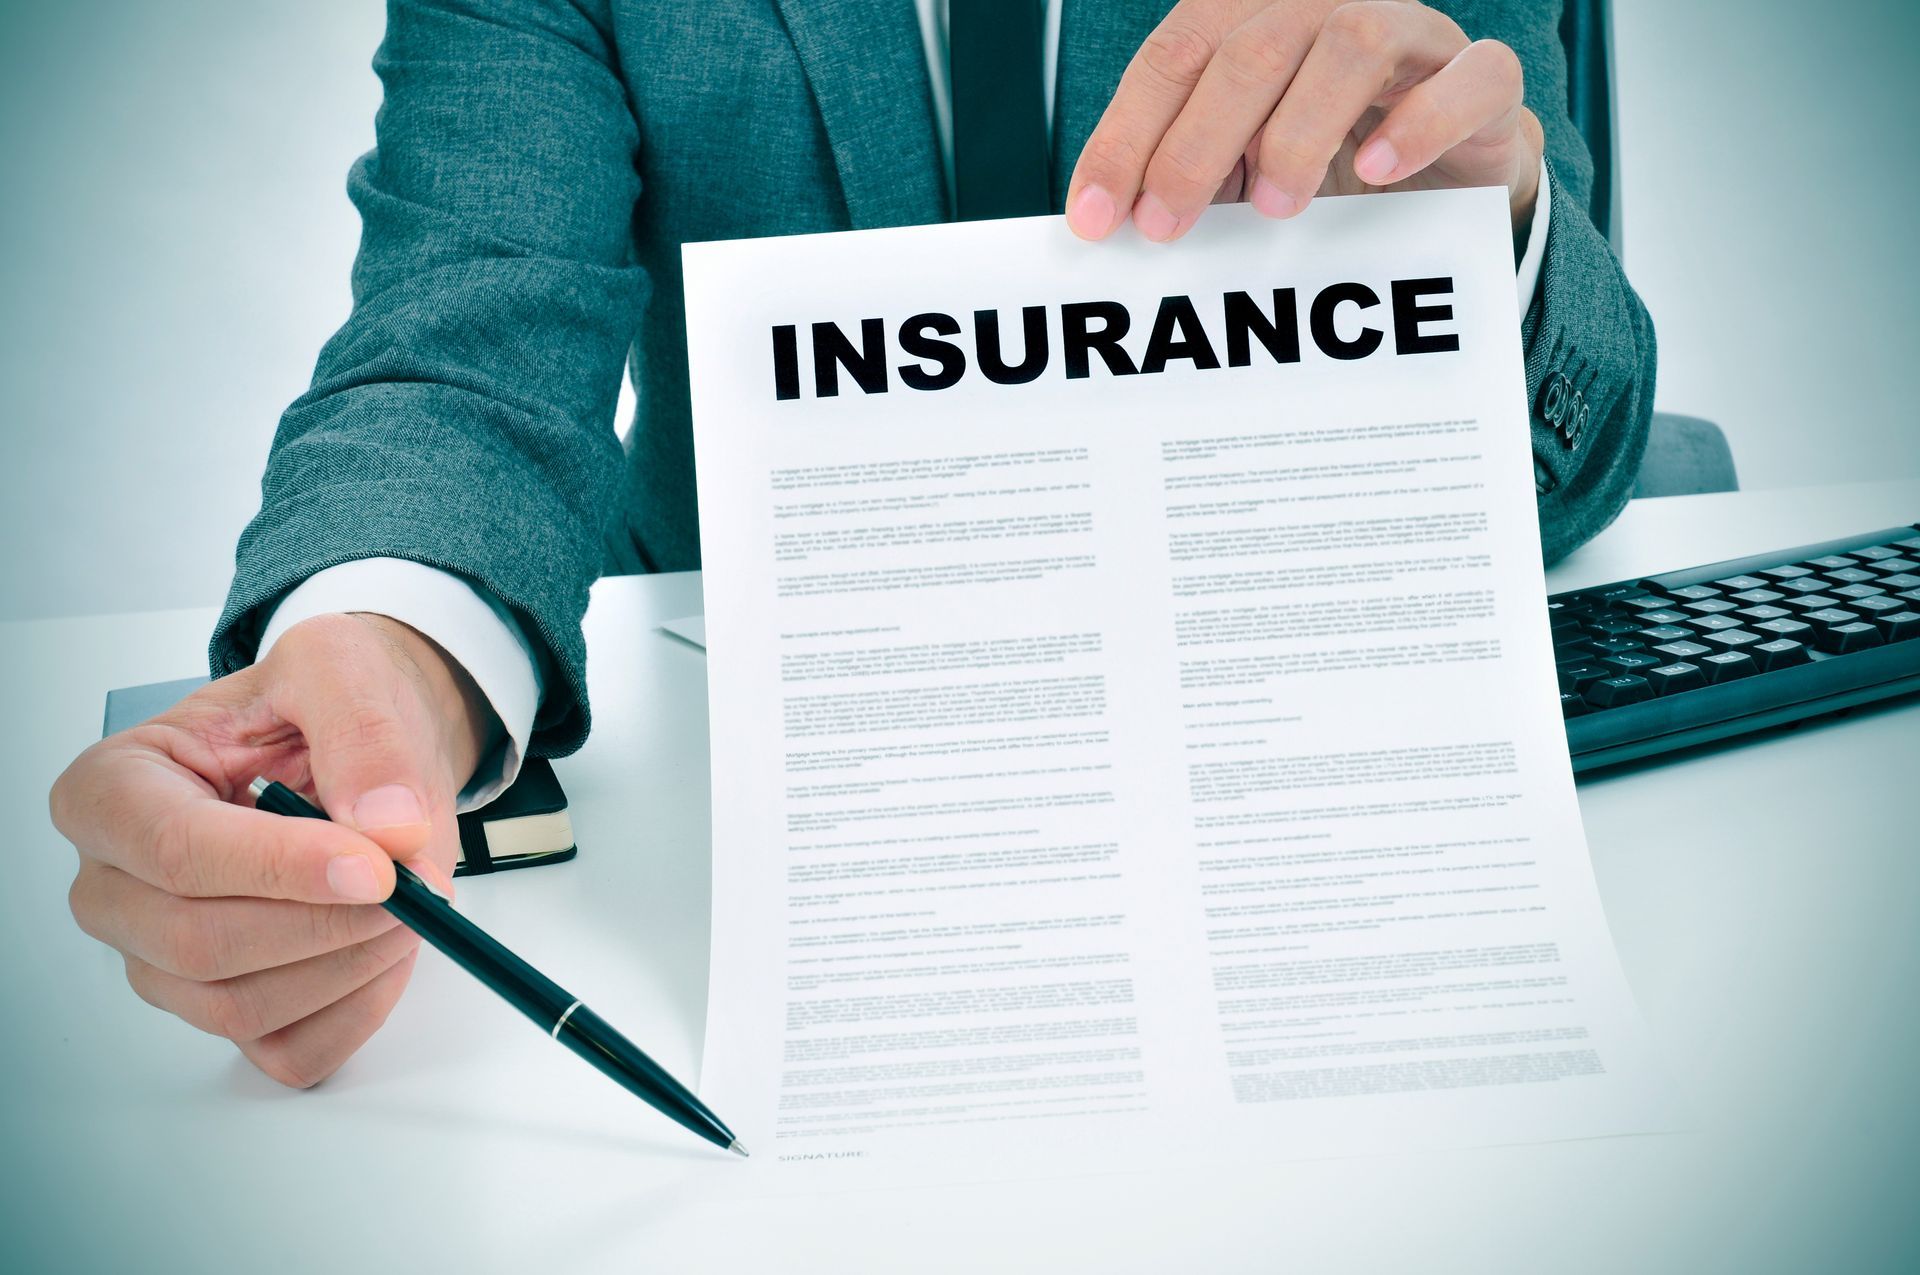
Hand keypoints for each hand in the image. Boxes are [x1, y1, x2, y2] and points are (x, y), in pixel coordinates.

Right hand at [50, 612, 494, 1086]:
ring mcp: (162, 959)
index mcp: (113, 789)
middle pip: (200, 942)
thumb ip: (362, 735)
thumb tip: (389, 827)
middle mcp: (117, 885)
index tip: (379, 865)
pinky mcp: (225, 1008)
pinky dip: (358, 1008)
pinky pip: (287, 1049)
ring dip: (351, 963)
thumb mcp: (339, 667)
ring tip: (413, 901)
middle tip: (416, 882)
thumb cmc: (320, 704)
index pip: (176, 851)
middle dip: (328, 921)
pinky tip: (388, 948)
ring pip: (242, 1005)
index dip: (282, 867)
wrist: (358, 744)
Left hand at [1066, 0, 1543, 241]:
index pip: (1173, 58)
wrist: (1447, 173)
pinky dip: (1420, 124)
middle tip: (1166, 226)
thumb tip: (1099, 220)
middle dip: (1194, 146)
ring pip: (1350, 44)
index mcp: (1254, 14)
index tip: (1095, 218)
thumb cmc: (1324, 162)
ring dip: (1297, 133)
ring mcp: (1412, 32)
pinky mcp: (1482, 76)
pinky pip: (1468, 79)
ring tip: (1272, 207)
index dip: (1126, 136)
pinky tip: (1377, 171)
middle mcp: (1327, 5)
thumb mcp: (1235, 169)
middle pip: (1249, 52)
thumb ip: (1177, 173)